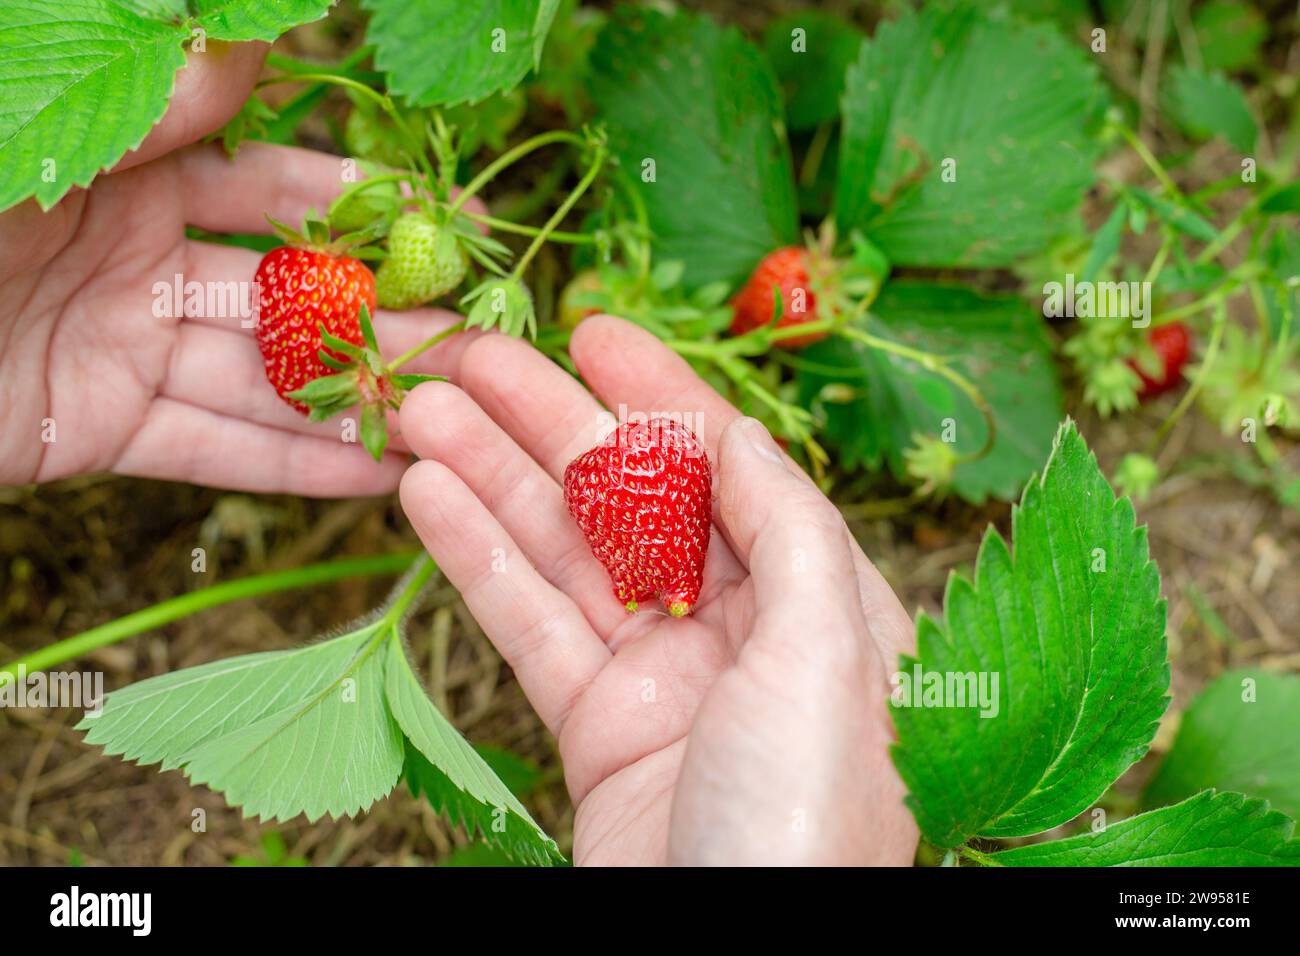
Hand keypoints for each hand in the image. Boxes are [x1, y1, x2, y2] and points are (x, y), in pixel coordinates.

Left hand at [0, 42, 463, 495]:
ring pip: (266, 378)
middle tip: (489, 346)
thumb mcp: (27, 138)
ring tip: (462, 424)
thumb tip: (254, 37)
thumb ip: (148, 104)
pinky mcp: (99, 429)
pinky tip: (382, 480)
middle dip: (391, 319)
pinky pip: (213, 449)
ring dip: (361, 402)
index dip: (368, 203)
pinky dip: (296, 469)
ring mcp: (123, 346)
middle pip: (290, 292)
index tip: (459, 223)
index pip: (275, 182)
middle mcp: (136, 254)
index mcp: (125, 170)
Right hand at [397, 316, 920, 864]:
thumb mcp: (828, 656)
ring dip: (493, 478)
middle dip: (551, 423)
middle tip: (467, 356)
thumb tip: (738, 435)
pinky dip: (476, 559)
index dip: (660, 395)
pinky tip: (427, 497)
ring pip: (566, 554)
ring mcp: (662, 677)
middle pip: (633, 500)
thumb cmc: (809, 820)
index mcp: (819, 604)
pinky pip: (528, 624)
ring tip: (417, 411)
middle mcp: (741, 631)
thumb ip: (787, 532)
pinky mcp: (596, 727)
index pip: (731, 470)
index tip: (591, 330)